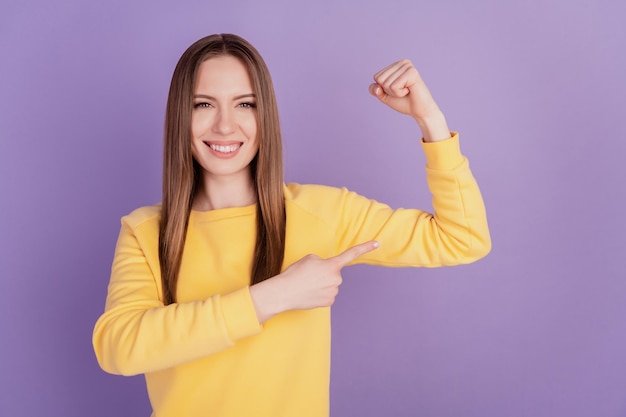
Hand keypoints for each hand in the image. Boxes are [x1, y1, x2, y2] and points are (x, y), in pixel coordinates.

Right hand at [250, 241, 379, 321]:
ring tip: (307, 284)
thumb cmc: (295, 273)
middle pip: (334, 273)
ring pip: (330, 284)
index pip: (351, 254)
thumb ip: (323, 262)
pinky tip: (310, 293)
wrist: (285, 292)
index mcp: (332, 265)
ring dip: (321, 283)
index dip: (365, 247)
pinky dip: (320, 293)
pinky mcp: (329, 302)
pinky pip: (327, 294)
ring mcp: (334, 292)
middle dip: (325, 273)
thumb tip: (326, 272)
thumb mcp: (309, 258)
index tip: (378, 243)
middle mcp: (337, 279)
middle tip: (309, 275)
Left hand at [369, 60, 449, 141]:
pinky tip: (409, 91)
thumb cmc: (404, 102)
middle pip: (380, 79)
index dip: (384, 89)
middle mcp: (402, 63)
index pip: (376, 77)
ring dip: (395, 93)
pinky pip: (394, 86)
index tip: (397, 90)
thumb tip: (377, 86)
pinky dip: (399, 93)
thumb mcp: (385, 96)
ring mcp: (408, 66)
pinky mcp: (412, 72)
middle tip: (403, 92)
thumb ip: (375, 90)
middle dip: (389, 91)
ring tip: (407, 91)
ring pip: (387, 83)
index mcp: (396, 65)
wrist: (419, 111)